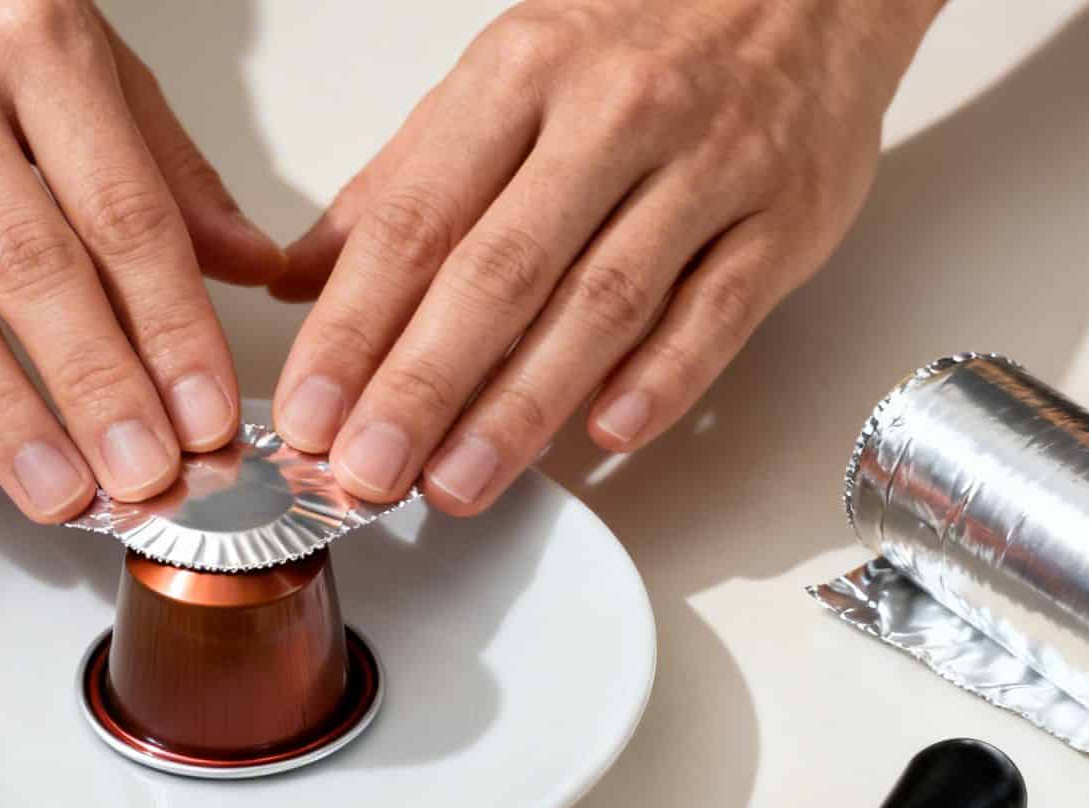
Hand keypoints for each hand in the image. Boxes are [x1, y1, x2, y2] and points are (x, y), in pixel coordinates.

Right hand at [0, 0, 284, 520]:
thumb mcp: (78, 49)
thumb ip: (163, 165)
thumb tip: (251, 266)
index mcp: (33, 41)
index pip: (121, 210)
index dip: (170, 326)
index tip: (207, 415)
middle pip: (28, 265)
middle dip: (96, 387)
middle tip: (143, 476)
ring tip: (57, 490)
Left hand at [269, 0, 939, 512]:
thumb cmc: (642, 41)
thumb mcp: (504, 76)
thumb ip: (402, 181)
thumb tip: (301, 282)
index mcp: (520, 72)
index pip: (415, 218)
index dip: (353, 328)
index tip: (307, 414)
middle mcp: (612, 116)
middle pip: (499, 271)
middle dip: (420, 385)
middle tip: (365, 470)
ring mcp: (708, 167)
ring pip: (602, 304)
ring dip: (522, 408)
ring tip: (457, 482)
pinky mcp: (786, 219)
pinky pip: (716, 314)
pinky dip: (660, 381)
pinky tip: (602, 437)